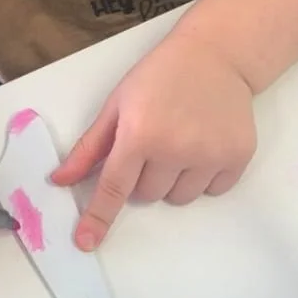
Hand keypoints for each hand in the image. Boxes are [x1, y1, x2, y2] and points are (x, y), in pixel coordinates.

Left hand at [51, 32, 256, 249]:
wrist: (217, 55)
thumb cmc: (160, 77)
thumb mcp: (117, 104)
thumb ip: (89, 147)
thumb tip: (60, 180)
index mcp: (140, 134)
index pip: (114, 188)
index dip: (98, 217)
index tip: (87, 243)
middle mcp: (175, 149)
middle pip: (147, 196)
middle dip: (144, 178)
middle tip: (154, 143)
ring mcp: (209, 155)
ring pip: (179, 198)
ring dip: (174, 181)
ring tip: (181, 143)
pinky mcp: (237, 157)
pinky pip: (212, 191)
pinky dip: (204, 178)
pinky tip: (204, 145)